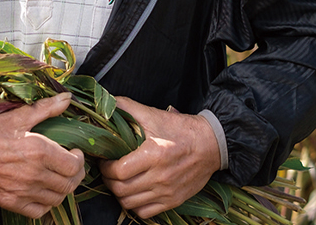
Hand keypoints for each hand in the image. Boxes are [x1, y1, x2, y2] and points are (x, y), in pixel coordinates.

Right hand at [0, 92, 84, 217]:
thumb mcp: (17, 116)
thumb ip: (45, 108)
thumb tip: (67, 97)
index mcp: (39, 151)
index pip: (74, 165)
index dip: (80, 160)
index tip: (75, 152)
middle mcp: (34, 174)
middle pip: (70, 183)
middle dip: (76, 174)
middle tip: (72, 165)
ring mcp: (23, 192)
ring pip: (58, 198)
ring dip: (63, 188)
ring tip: (59, 176)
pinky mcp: (13, 203)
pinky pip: (40, 211)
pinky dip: (47, 203)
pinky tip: (44, 191)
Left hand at [99, 97, 219, 217]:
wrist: (211, 144)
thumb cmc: (180, 129)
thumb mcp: (153, 114)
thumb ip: (127, 107)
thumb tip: (107, 102)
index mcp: (154, 153)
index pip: (118, 171)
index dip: (105, 167)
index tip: (104, 160)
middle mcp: (161, 176)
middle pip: (121, 189)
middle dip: (109, 180)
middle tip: (108, 171)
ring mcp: (167, 191)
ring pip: (130, 203)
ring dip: (119, 194)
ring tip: (119, 181)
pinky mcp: (174, 200)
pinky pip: (145, 213)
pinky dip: (135, 205)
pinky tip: (134, 192)